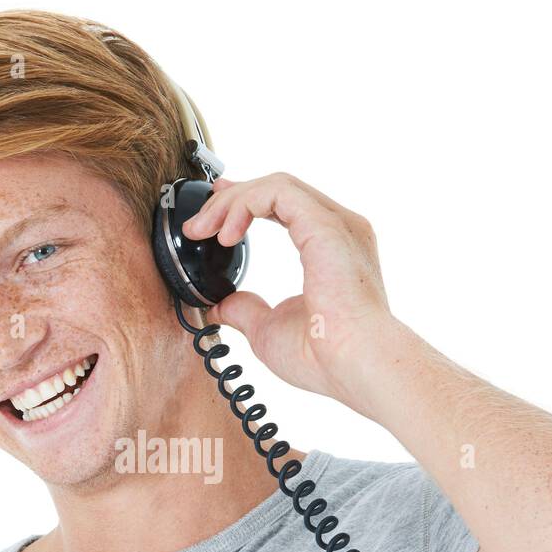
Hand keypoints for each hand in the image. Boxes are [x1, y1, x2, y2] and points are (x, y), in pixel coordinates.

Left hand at [180, 172, 394, 405]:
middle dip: (231, 200)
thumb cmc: (324, 357)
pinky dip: (245, 204)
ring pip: (276, 186)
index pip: (287, 207)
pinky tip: (226, 234)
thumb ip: (248, 311)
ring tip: (203, 230)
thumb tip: (224, 306)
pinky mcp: (325, 224)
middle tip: (197, 225)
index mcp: (332, 250)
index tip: (214, 216)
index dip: (247, 203)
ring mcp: (336, 224)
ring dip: (232, 202)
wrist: (354, 365)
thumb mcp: (269, 330)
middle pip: (279, 192)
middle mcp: (339, 229)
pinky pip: (278, 192)